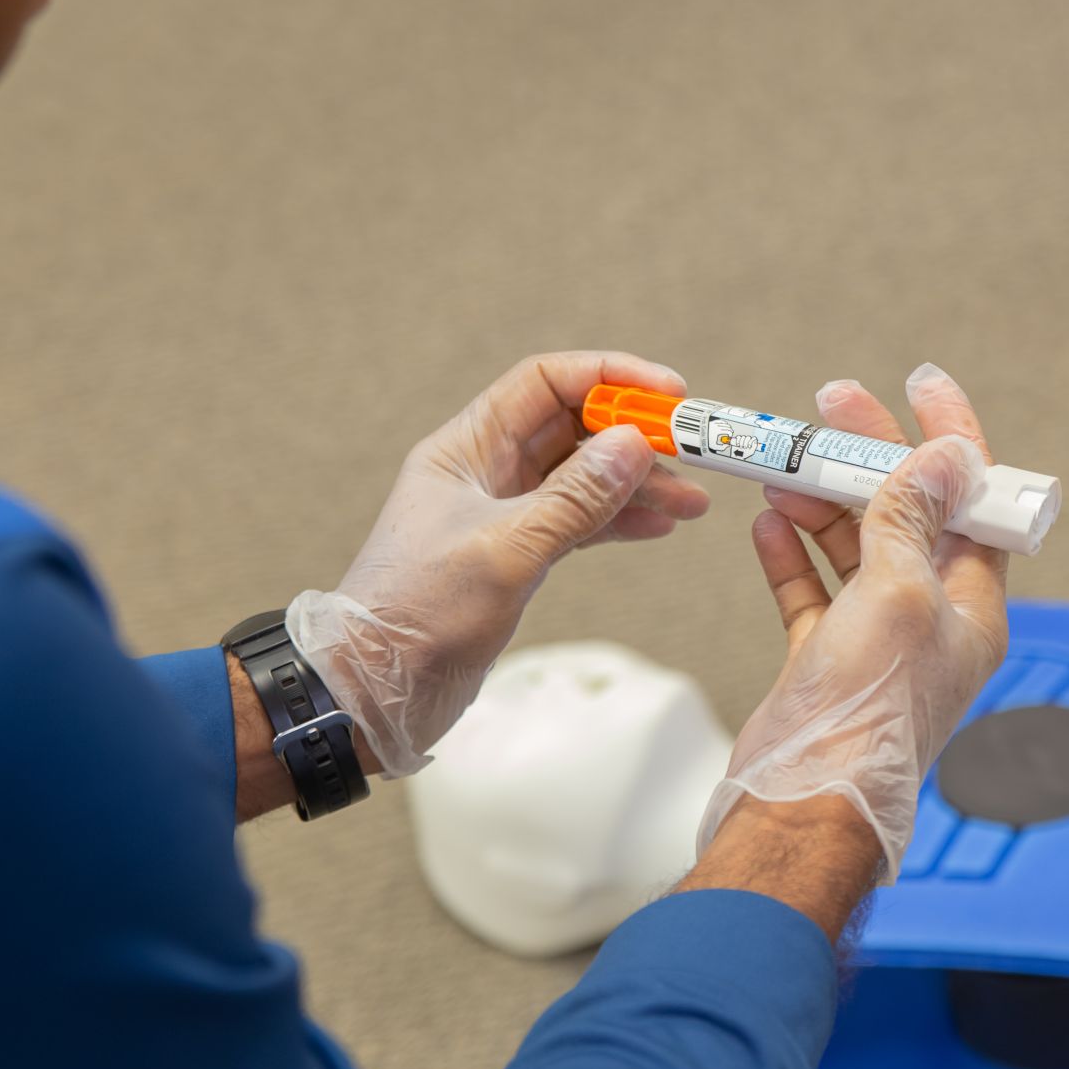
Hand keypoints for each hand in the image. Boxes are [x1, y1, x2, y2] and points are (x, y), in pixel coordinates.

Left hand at [286, 352, 710, 776]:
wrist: (376, 690)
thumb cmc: (416, 614)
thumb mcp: (505, 550)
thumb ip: (574, 498)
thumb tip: (634, 444)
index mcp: (466, 449)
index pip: (546, 383)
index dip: (610, 377)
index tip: (668, 394)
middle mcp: (485, 472)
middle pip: (573, 428)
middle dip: (635, 434)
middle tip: (693, 450)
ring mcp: (502, 514)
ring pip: (584, 478)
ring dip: (638, 484)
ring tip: (693, 500)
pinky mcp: (516, 555)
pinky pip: (580, 521)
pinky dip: (620, 521)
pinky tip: (658, 525)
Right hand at [697, 363, 1009, 883]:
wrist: (804, 801)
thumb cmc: (866, 712)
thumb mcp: (898, 595)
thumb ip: (913, 520)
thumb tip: (947, 456)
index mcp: (973, 608)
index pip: (972, 501)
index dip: (952, 438)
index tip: (922, 384)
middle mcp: (933, 622)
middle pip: (909, 516)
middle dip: (872, 460)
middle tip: (832, 407)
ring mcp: (878, 644)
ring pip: (855, 550)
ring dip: (823, 504)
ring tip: (786, 470)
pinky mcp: (827, 664)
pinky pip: (813, 593)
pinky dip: (791, 555)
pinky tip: (767, 523)